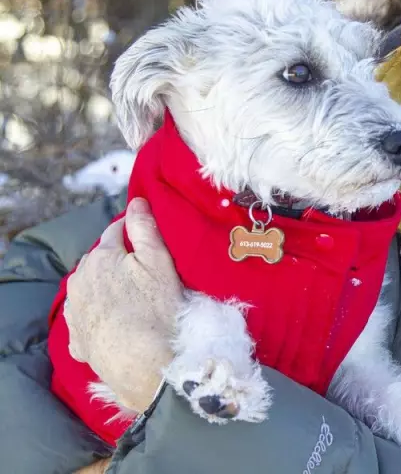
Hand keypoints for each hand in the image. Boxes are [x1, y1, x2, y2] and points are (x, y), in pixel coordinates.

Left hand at [64, 197, 184, 412]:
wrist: (147, 365)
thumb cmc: (158, 309)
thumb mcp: (160, 261)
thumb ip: (146, 228)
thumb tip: (136, 201)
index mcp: (100, 258)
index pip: (116, 232)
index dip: (133, 230)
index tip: (148, 235)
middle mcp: (79, 282)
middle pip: (99, 260)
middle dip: (117, 259)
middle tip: (143, 269)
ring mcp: (75, 314)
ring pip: (89, 289)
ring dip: (105, 287)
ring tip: (131, 296)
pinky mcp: (78, 342)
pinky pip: (87, 320)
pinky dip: (98, 317)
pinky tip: (117, 323)